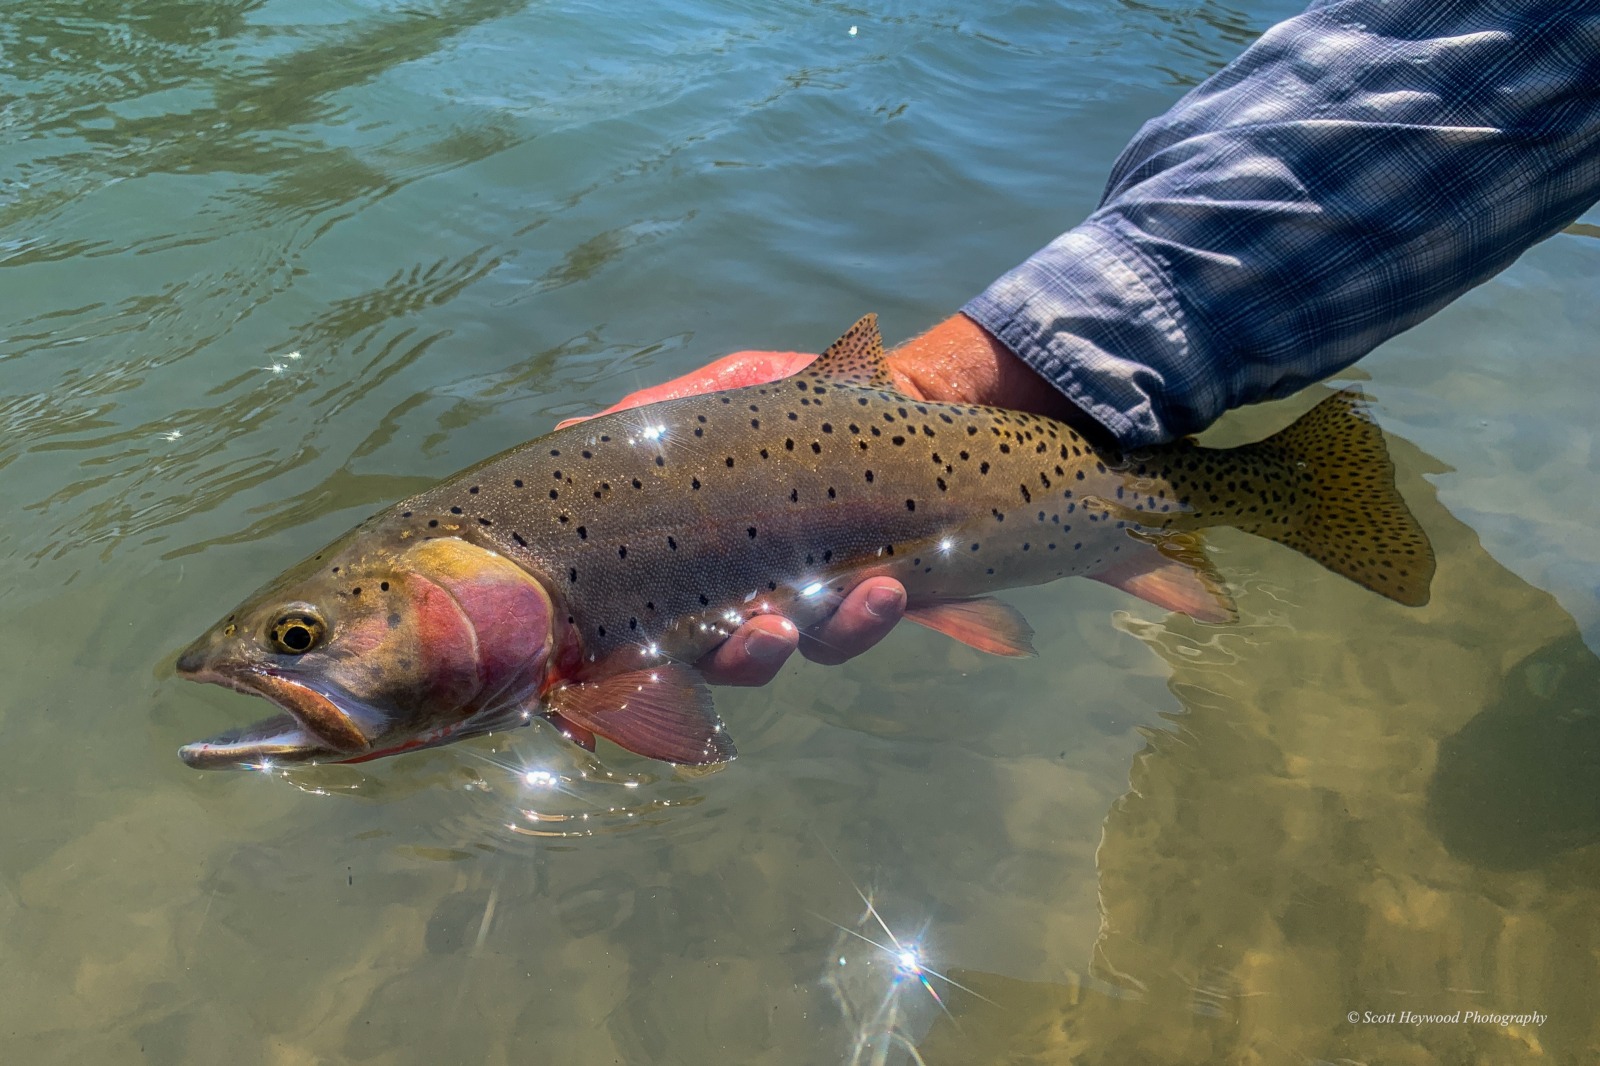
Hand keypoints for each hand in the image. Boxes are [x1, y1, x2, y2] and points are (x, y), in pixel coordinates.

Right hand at [562, 314, 1087, 685]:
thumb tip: (572, 429)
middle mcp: (751, 596)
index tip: (624, 662)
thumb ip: (655, 420)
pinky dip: (878, 614)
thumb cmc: (790, 397)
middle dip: (745, 655)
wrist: (893, 389)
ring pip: (811, 648)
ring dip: (833, 633)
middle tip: (766, 631)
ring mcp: (817, 601)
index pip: (655, 625)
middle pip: (731, 659)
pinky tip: (890, 587)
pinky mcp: (878, 595)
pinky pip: (871, 625)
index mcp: (698, 563)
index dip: (632, 659)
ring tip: (860, 597)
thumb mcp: (722, 393)